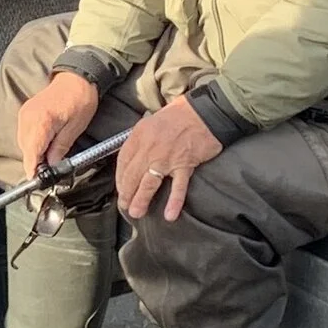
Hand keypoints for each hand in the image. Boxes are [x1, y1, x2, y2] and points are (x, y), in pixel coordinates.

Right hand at [15, 70, 101, 179]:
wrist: (76, 77)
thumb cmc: (80, 99)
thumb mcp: (75, 128)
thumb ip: (60, 148)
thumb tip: (52, 165)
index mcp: (41, 120)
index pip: (31, 151)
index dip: (32, 168)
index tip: (36, 180)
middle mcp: (28, 116)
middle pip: (25, 148)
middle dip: (34, 162)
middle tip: (47, 172)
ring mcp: (25, 113)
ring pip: (23, 142)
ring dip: (32, 152)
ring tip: (47, 159)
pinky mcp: (26, 111)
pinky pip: (24, 133)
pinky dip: (31, 142)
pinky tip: (42, 146)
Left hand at [116, 95, 224, 221]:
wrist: (207, 112)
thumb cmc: (181, 115)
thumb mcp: (153, 121)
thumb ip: (142, 139)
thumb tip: (135, 157)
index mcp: (140, 134)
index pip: (123, 160)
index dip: (120, 177)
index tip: (121, 189)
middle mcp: (150, 147)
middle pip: (133, 174)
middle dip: (127, 193)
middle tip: (125, 206)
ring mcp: (167, 157)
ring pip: (149, 182)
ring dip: (141, 199)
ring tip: (136, 213)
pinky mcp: (185, 164)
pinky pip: (178, 186)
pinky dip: (174, 201)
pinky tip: (169, 215)